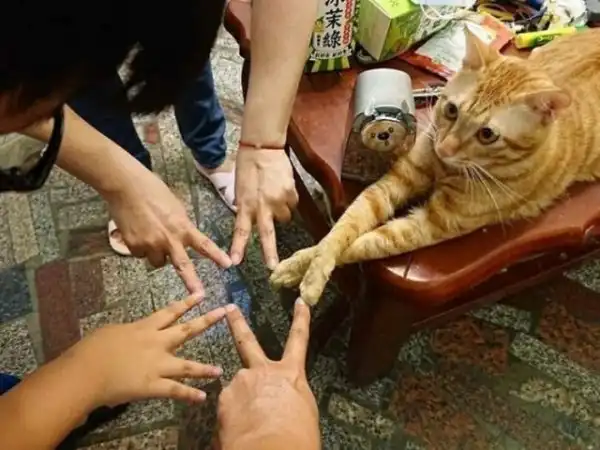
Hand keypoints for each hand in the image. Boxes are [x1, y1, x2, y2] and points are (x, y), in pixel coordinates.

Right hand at [63, 295, 225, 407]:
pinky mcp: (153, 385)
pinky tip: (202, 397)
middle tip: (224, 312)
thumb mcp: (111, 332)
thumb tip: (132, 334)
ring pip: (187, 365)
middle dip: (206, 320)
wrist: (86, 372)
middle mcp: (156, 343)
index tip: (202, 294)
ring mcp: (157, 365)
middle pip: (186, 330)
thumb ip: (129, 332)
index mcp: (144, 328)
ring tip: (219, 370)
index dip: (186, 303)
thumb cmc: (92, 349)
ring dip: (204, 369)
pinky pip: (175, 391)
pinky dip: (189, 395)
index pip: (170, 312)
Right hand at [105, 166, 230, 294]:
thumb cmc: (152, 190)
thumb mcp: (176, 208)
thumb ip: (181, 226)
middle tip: (200, 295)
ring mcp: (149, 244)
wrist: (125, 186)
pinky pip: (141, 255)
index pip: (204, 244)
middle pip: (183, 266)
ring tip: (151, 235)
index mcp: (182, 227)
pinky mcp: (133, 246)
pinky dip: (141, 248)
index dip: (216, 256)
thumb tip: (183, 237)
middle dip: (192, 282)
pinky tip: (137, 231)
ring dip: (157, 255)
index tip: (228, 265)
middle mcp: (168, 239)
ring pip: (158, 262)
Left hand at [217, 300, 319, 449]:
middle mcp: (263, 372)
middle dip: (237, 323)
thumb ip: (288, 398)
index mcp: (290, 375)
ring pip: (237, 388)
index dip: (301, 320)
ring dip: (241, 400)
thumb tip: (279, 403)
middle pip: (248, 342)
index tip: (300, 302)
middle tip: (229, 309)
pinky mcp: (224, 399)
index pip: (299, 341)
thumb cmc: (297, 437)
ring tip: (248, 424)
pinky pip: (227, 408)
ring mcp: (241, 383)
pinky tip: (239, 432)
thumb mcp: (303, 413)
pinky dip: (232, 418)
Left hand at [231, 149, 297, 268]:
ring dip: (281, 211)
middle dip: (270, 253)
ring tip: (274, 195)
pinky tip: (282, 187)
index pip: (241, 230)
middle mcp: (262, 206)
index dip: (238, 247)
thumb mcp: (240, 188)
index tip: (235, 262)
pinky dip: (289, 199)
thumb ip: (245, 205)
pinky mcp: (290, 193)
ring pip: (284, 217)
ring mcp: (278, 200)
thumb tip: (251, 216)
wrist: (263, 147)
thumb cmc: (248, 166)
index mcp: (245, 205)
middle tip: (273, 267)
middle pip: (267, 234)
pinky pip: (293, 204)